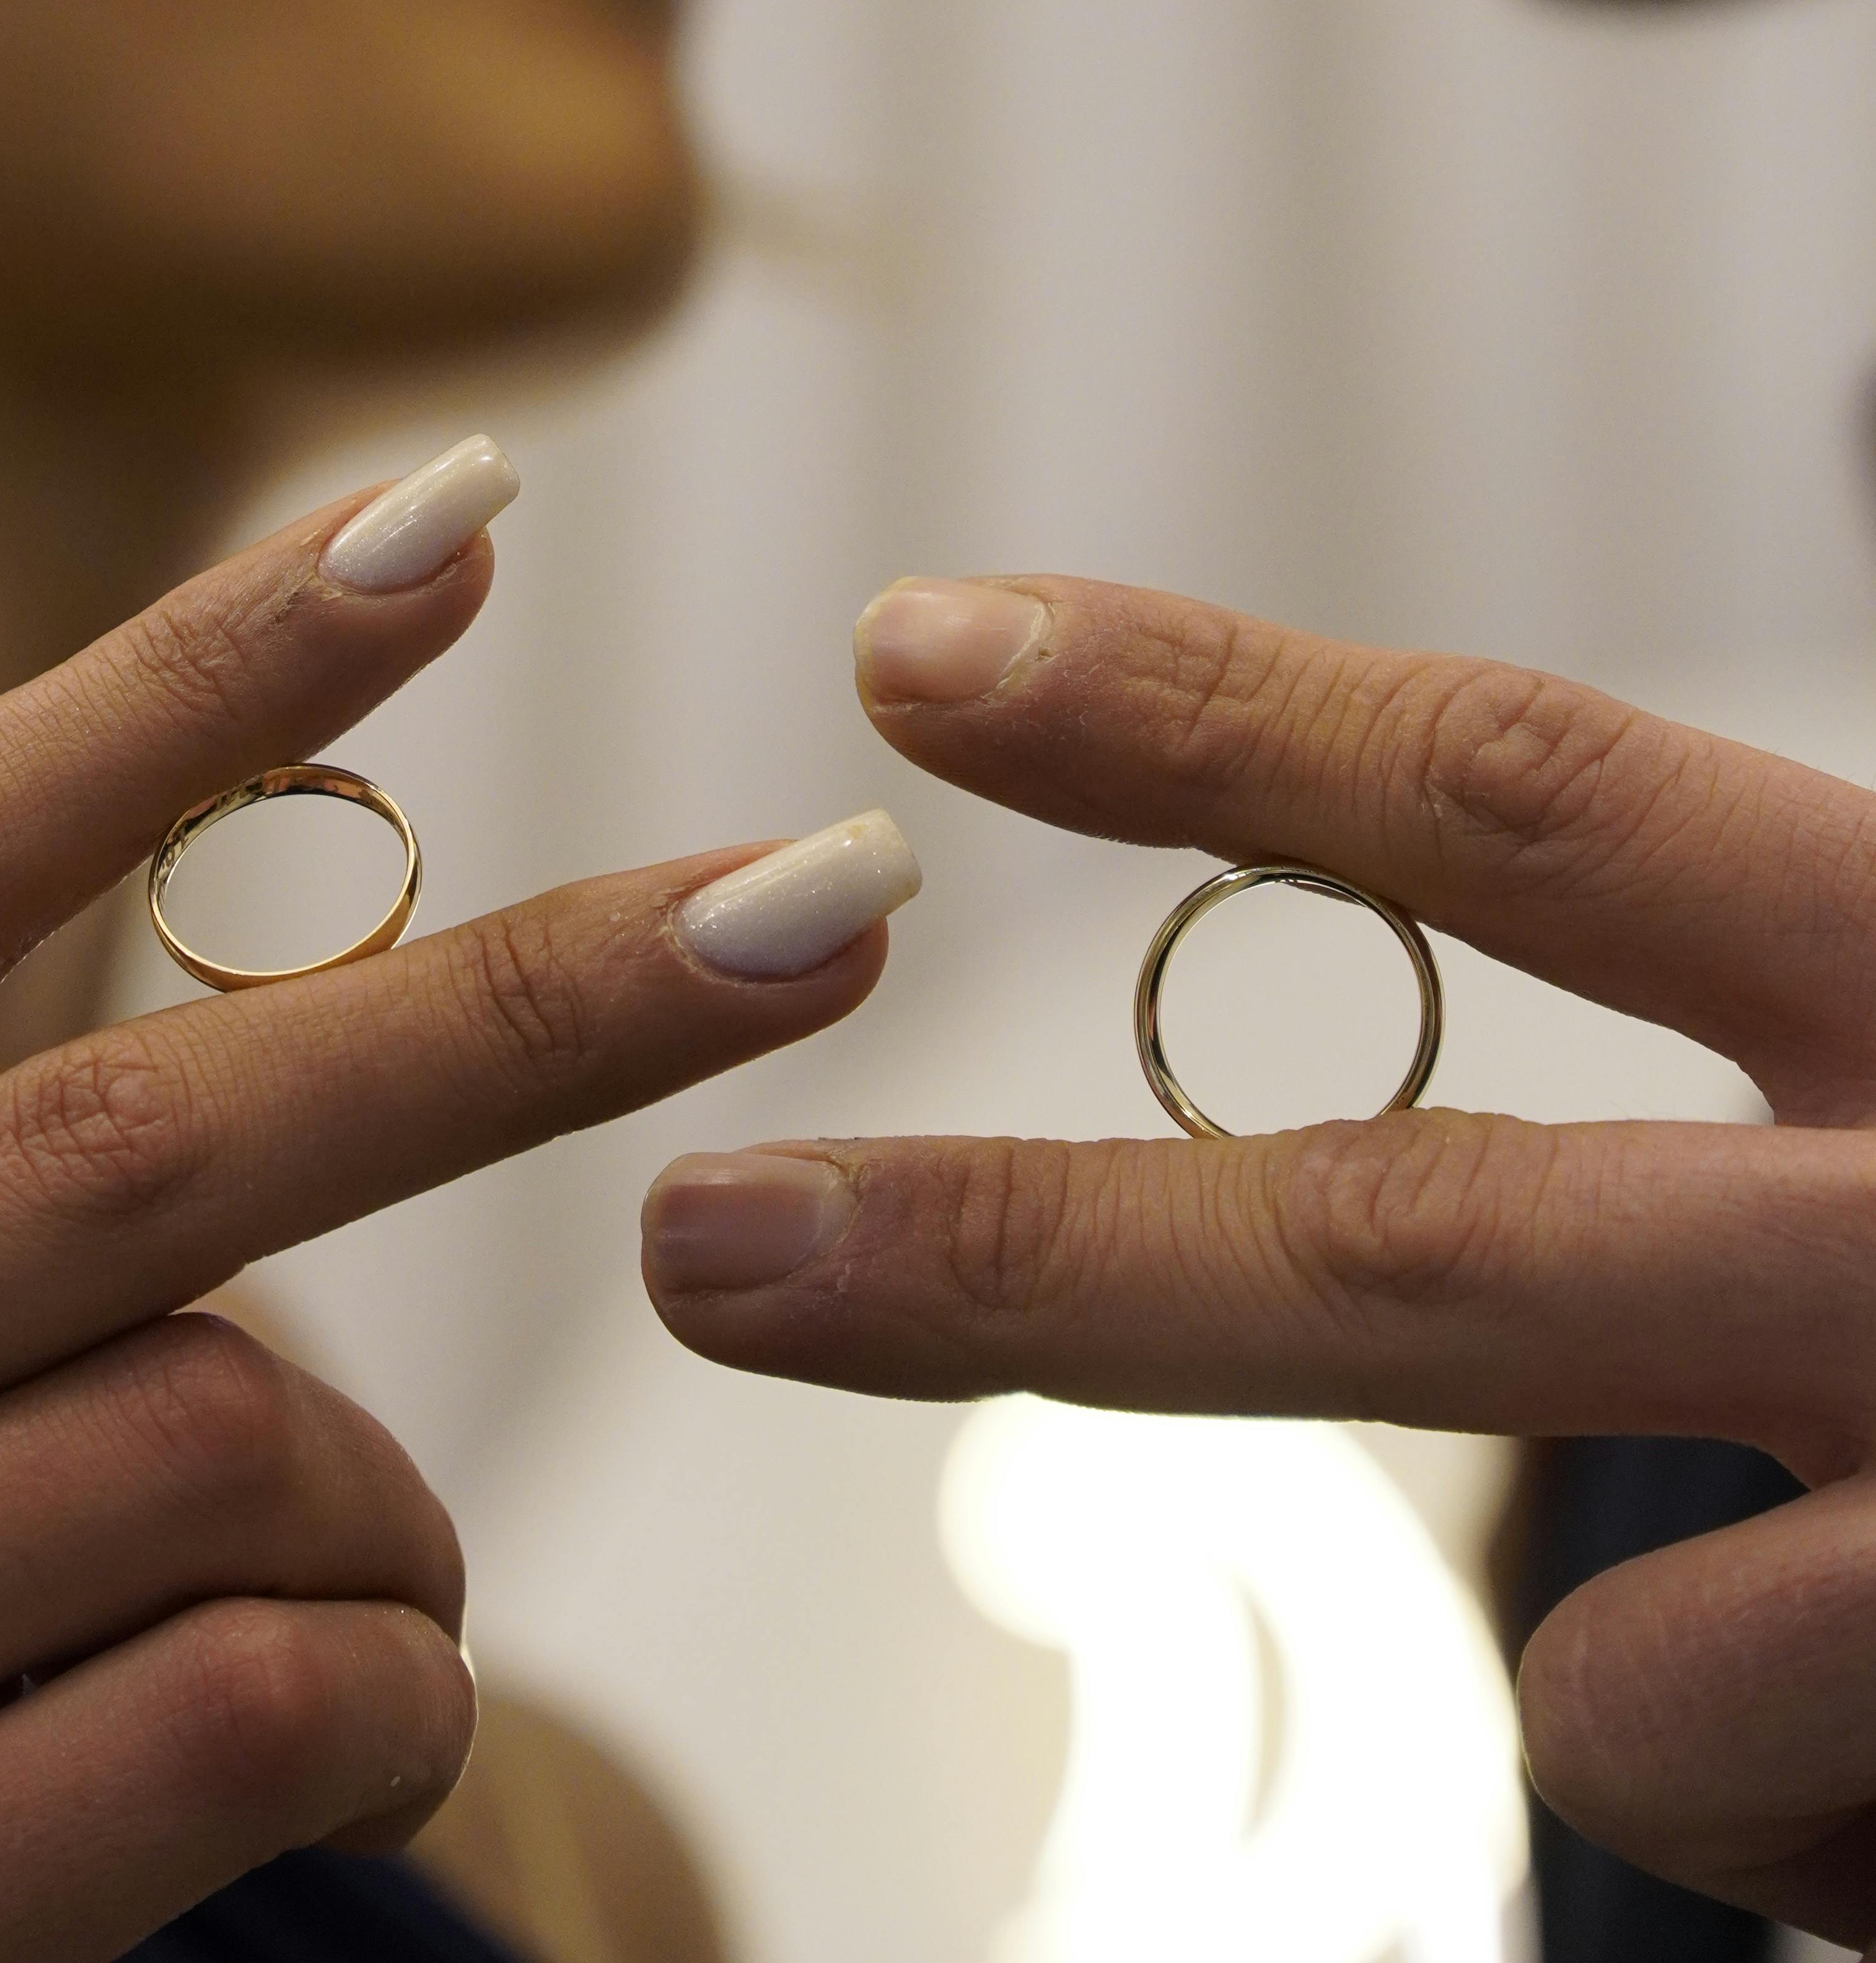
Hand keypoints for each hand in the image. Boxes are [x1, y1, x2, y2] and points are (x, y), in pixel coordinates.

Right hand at [0, 487, 890, 1962]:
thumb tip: (266, 891)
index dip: (183, 679)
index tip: (444, 514)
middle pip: (137, 1142)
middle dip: (527, 1007)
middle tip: (827, 901)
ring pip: (232, 1447)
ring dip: (384, 1490)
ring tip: (332, 1564)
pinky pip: (266, 1711)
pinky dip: (390, 1683)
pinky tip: (337, 1713)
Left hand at [643, 572, 1875, 1948]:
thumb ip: (1756, 1038)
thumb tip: (1384, 1133)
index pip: (1520, 799)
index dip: (1206, 717)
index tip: (913, 650)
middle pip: (1411, 1245)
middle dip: (1024, 1260)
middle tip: (701, 1234)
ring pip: (1588, 1663)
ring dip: (1655, 1659)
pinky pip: (1734, 1817)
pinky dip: (1801, 1794)